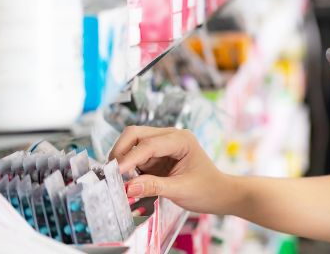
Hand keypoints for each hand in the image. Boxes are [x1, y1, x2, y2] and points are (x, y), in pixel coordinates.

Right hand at [109, 126, 238, 214]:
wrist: (219, 194)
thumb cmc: (206, 189)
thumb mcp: (181, 190)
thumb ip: (154, 187)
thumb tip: (127, 188)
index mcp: (181, 140)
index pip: (149, 144)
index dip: (129, 158)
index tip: (114, 173)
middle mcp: (171, 137)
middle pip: (136, 134)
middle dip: (121, 151)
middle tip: (110, 173)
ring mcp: (163, 145)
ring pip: (133, 144)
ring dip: (122, 159)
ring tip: (116, 179)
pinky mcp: (157, 156)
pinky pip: (136, 157)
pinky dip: (128, 166)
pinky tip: (125, 180)